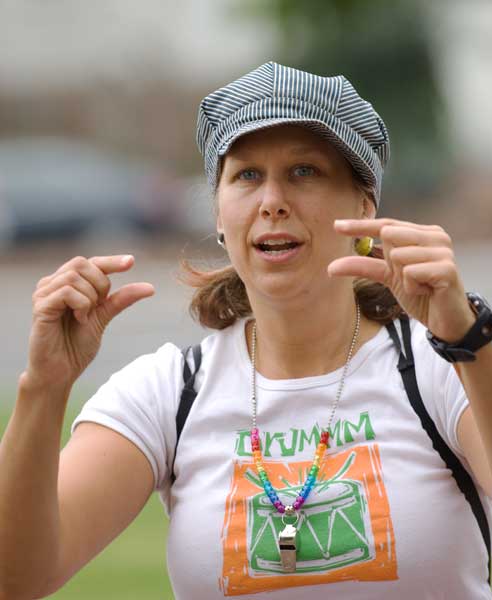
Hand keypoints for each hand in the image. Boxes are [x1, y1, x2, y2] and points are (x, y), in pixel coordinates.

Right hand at [22, 255, 154, 390]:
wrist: (60, 372)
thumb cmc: (76, 345)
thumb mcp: (104, 317)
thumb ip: (121, 300)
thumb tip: (150, 287)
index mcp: (68, 284)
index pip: (91, 263)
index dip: (111, 261)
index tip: (131, 261)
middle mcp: (53, 284)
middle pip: (82, 263)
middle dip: (100, 284)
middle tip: (99, 306)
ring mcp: (44, 294)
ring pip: (74, 277)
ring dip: (90, 297)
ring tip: (86, 317)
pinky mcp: (40, 306)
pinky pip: (66, 292)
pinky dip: (81, 304)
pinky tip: (80, 319)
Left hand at [327, 218, 475, 342]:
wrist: (444, 320)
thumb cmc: (419, 294)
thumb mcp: (388, 276)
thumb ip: (364, 265)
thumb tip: (332, 266)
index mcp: (423, 233)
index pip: (386, 224)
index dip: (361, 226)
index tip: (336, 226)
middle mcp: (435, 236)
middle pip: (389, 235)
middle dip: (390, 261)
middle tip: (409, 277)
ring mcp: (443, 251)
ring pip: (397, 255)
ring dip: (402, 278)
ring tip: (420, 286)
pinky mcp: (446, 268)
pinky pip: (409, 272)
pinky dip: (411, 287)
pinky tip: (426, 291)